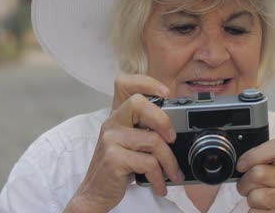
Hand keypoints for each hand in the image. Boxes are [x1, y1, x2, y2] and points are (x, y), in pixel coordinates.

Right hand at [65, 74, 184, 212]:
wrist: (95, 193)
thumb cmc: (118, 168)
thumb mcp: (130, 143)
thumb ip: (146, 129)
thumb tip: (179, 128)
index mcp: (118, 115)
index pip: (124, 83)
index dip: (147, 82)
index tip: (166, 93)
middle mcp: (111, 122)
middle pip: (138, 102)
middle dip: (163, 119)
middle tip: (172, 137)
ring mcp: (110, 139)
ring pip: (152, 140)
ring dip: (169, 161)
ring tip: (172, 173)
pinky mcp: (113, 158)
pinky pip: (148, 162)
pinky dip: (159, 176)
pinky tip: (159, 185)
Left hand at [236, 140, 274, 212]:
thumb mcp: (270, 172)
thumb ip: (257, 163)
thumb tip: (237, 164)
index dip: (253, 155)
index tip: (242, 166)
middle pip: (256, 174)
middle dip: (245, 184)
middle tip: (250, 188)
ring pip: (254, 197)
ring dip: (250, 201)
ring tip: (260, 201)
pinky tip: (265, 211)